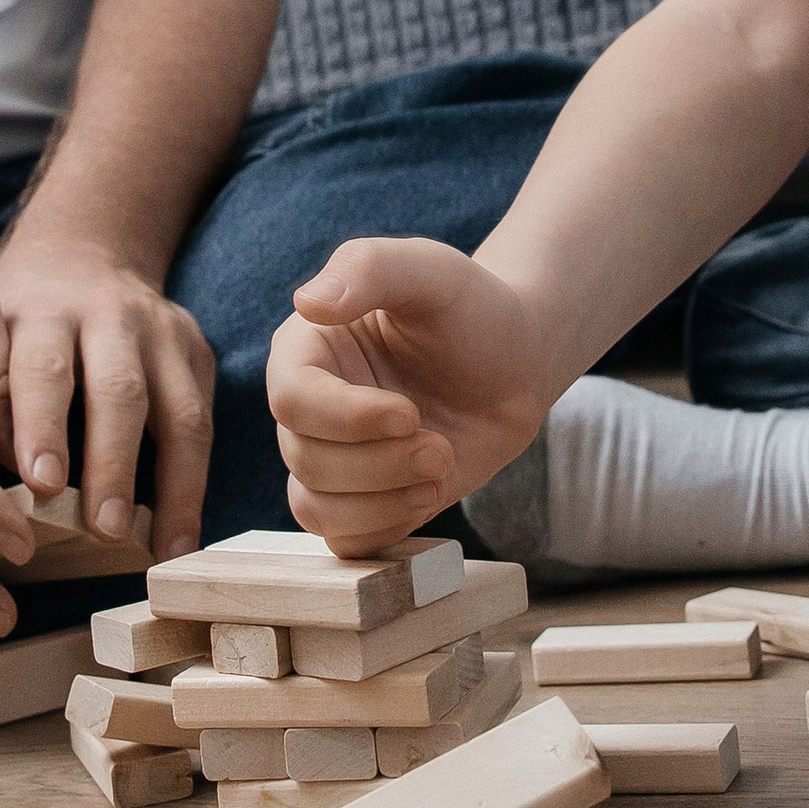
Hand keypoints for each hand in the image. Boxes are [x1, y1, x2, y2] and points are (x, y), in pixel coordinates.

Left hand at [0, 234, 215, 560]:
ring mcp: (162, 333)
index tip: (38, 484)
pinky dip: (195, 486)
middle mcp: (108, 317)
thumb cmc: (15, 329)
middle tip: (104, 529)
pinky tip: (181, 537)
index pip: (42, 370)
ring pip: (176, 411)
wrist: (81, 256)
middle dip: (112, 462)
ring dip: (170, 484)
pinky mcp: (196, 352)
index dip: (42, 427)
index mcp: (42, 315)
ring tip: (160, 547)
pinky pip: (203, 425)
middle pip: (118, 391)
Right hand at [271, 239, 556, 554]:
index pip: (291, 400)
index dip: (347, 418)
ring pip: (315, 507)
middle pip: (307, 460)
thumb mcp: (431, 271)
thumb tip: (308, 300)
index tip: (410, 413)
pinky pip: (342, 539)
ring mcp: (330, 457)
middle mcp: (307, 407)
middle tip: (440, 446)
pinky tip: (427, 494)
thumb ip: (369, 268)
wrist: (517, 363)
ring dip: (383, 501)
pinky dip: (384, 529)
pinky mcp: (360, 500)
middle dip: (381, 463)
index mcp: (305, 349)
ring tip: (439, 468)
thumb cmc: (473, 310)